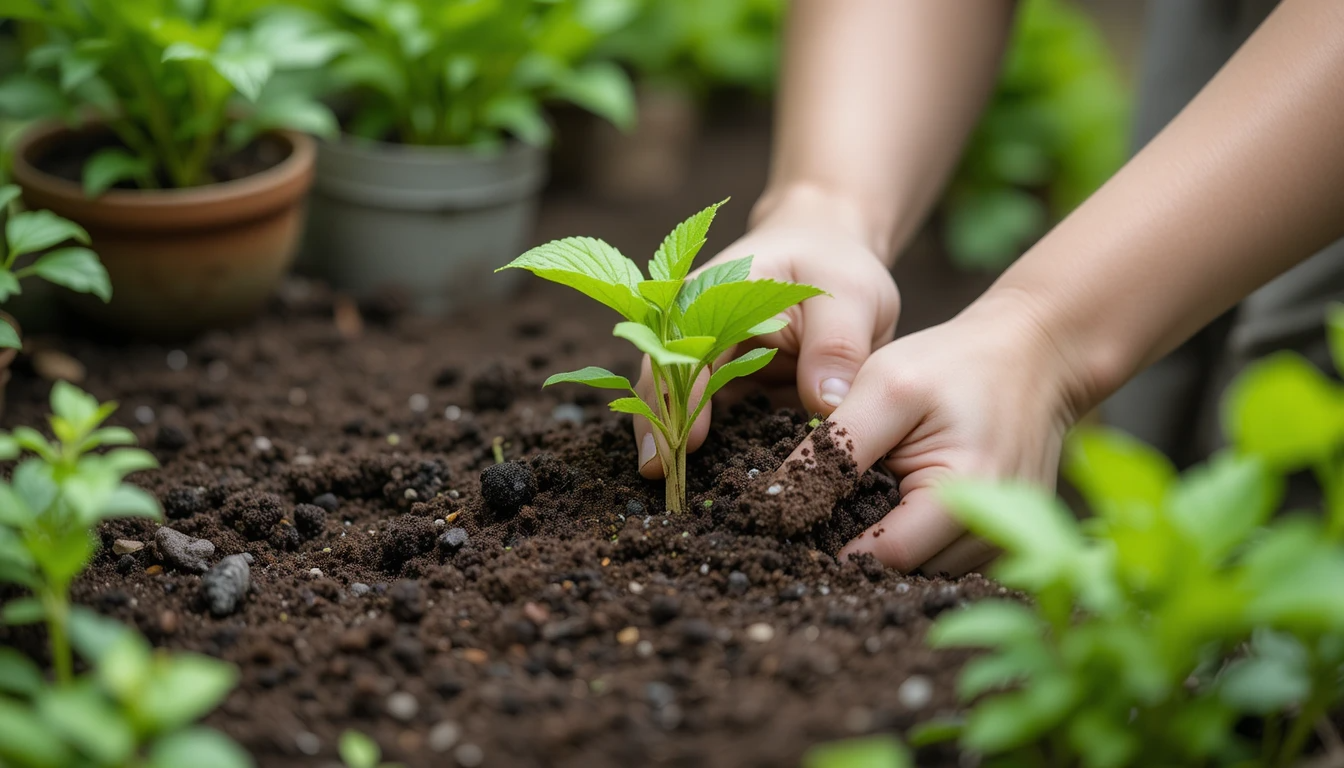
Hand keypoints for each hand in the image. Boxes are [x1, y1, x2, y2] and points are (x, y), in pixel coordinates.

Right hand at [632, 198, 900, 477]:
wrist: (833, 263)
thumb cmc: (836, 270)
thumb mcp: (849, 295)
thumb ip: (837, 346)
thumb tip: (825, 405)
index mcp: (710, 298)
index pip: (682, 348)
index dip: (680, 394)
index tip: (687, 441)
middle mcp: (695, 334)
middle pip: (665, 385)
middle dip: (660, 431)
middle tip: (659, 482)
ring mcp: (707, 368)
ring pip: (680, 412)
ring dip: (677, 450)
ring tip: (675, 496)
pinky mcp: (727, 395)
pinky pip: (714, 429)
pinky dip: (712, 457)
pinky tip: (714, 489)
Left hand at [802, 293, 1085, 574]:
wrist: (1035, 354)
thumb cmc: (958, 363)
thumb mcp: (885, 386)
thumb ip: (833, 446)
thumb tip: (780, 500)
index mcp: (966, 495)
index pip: (885, 554)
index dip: (832, 545)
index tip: (792, 528)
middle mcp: (994, 530)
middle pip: (906, 571)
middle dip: (859, 549)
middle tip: (819, 516)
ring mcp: (1005, 537)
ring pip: (925, 568)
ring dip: (887, 546)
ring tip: (859, 502)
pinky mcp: (1002, 533)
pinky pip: (946, 556)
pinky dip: (916, 538)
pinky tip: (893, 504)